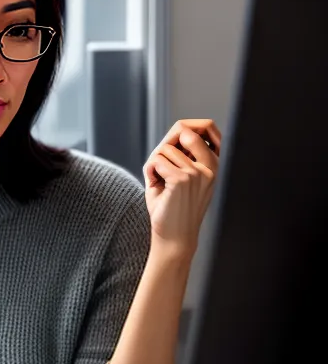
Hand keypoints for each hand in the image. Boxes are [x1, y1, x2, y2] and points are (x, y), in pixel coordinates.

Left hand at [142, 118, 220, 257]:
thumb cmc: (174, 206)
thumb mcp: (182, 175)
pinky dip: (150, 172)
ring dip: (155, 165)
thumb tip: (181, 129)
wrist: (174, 237)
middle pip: (183, 129)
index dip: (183, 130)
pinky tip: (157, 187)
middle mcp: (210, 166)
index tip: (174, 149)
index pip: (206, 126)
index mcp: (214, 164)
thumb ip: (182, 152)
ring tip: (162, 185)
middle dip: (165, 145)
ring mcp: (198, 172)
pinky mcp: (182, 179)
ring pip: (163, 149)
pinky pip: (156, 161)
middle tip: (162, 168)